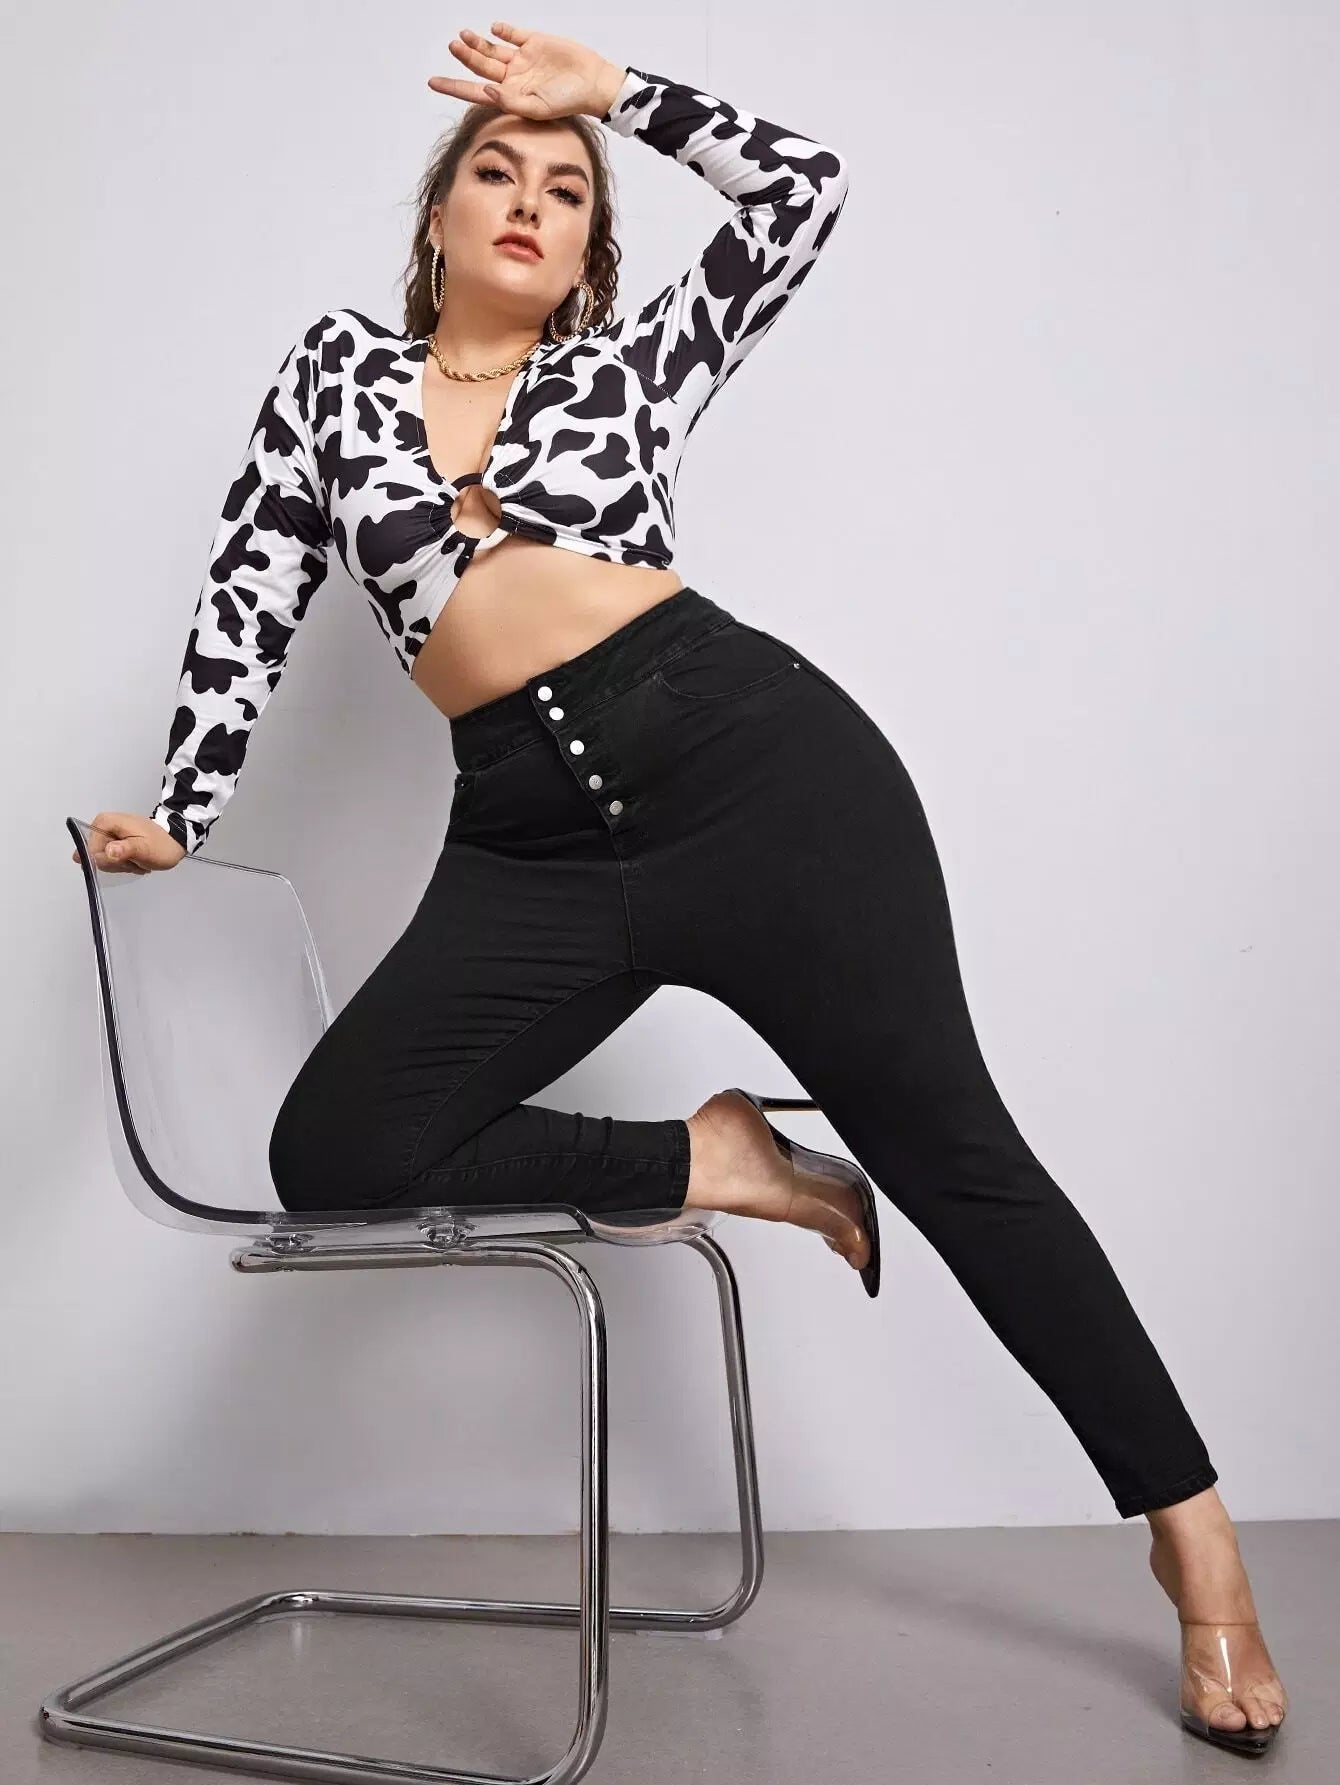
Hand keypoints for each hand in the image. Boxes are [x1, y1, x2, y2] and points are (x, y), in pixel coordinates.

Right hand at [71, 812, 186, 874]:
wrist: (175, 840)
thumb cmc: (161, 845)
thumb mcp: (145, 849)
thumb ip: (125, 850)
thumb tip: (109, 851)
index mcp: (105, 822)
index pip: (92, 851)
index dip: (109, 860)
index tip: (127, 859)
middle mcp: (102, 825)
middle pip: (97, 856)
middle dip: (117, 863)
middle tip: (135, 860)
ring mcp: (107, 834)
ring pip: (104, 860)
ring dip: (122, 865)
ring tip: (137, 860)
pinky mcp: (113, 841)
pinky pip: (111, 859)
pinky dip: (124, 864)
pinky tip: (136, 861)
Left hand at [427, 20, 623, 121]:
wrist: (593, 82)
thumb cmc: (568, 102)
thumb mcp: (537, 108)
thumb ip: (511, 102)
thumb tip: (486, 90)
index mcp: (510, 96)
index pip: (475, 91)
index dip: (454, 86)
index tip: (432, 82)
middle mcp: (513, 78)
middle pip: (481, 66)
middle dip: (465, 57)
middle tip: (453, 46)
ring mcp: (522, 59)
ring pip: (492, 49)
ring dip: (476, 43)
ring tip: (462, 36)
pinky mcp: (534, 42)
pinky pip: (512, 34)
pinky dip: (502, 30)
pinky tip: (495, 29)